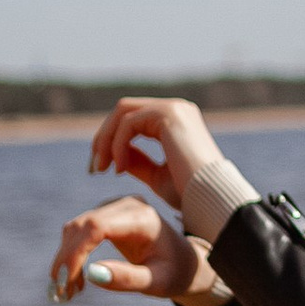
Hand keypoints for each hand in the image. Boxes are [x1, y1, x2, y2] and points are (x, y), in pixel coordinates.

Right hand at [49, 196, 220, 305]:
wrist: (184, 261)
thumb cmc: (174, 273)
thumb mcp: (157, 282)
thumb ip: (128, 279)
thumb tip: (92, 274)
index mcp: (143, 219)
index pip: (97, 227)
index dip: (76, 252)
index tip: (66, 282)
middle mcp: (127, 205)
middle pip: (81, 226)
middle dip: (66, 260)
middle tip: (62, 293)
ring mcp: (115, 206)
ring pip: (75, 228)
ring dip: (66, 259)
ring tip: (70, 291)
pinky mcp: (106, 214)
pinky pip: (79, 231)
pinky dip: (71, 255)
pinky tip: (77, 279)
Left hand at [86, 96, 219, 217]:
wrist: (210, 198)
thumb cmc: (190, 194)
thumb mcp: (156, 175)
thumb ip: (137, 160)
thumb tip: (115, 154)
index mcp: (176, 121)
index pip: (132, 118)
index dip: (110, 140)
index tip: (99, 169)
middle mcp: (176, 108)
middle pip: (124, 110)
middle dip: (103, 137)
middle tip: (94, 167)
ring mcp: (173, 108)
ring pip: (123, 112)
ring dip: (106, 140)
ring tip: (101, 169)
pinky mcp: (168, 113)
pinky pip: (129, 123)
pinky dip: (117, 145)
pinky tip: (119, 169)